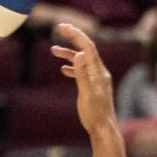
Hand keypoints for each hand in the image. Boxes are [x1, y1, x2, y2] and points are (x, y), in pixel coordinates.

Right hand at [50, 24, 119, 148]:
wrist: (103, 129)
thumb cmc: (94, 114)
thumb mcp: (86, 94)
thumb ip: (82, 74)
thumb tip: (78, 54)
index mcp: (98, 72)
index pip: (88, 47)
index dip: (76, 35)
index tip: (63, 27)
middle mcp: (99, 72)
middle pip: (86, 50)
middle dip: (73, 38)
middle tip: (59, 29)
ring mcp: (97, 79)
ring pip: (82, 61)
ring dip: (68, 54)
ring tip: (53, 51)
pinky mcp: (93, 87)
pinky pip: (83, 72)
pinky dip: (73, 67)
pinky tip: (63, 69)